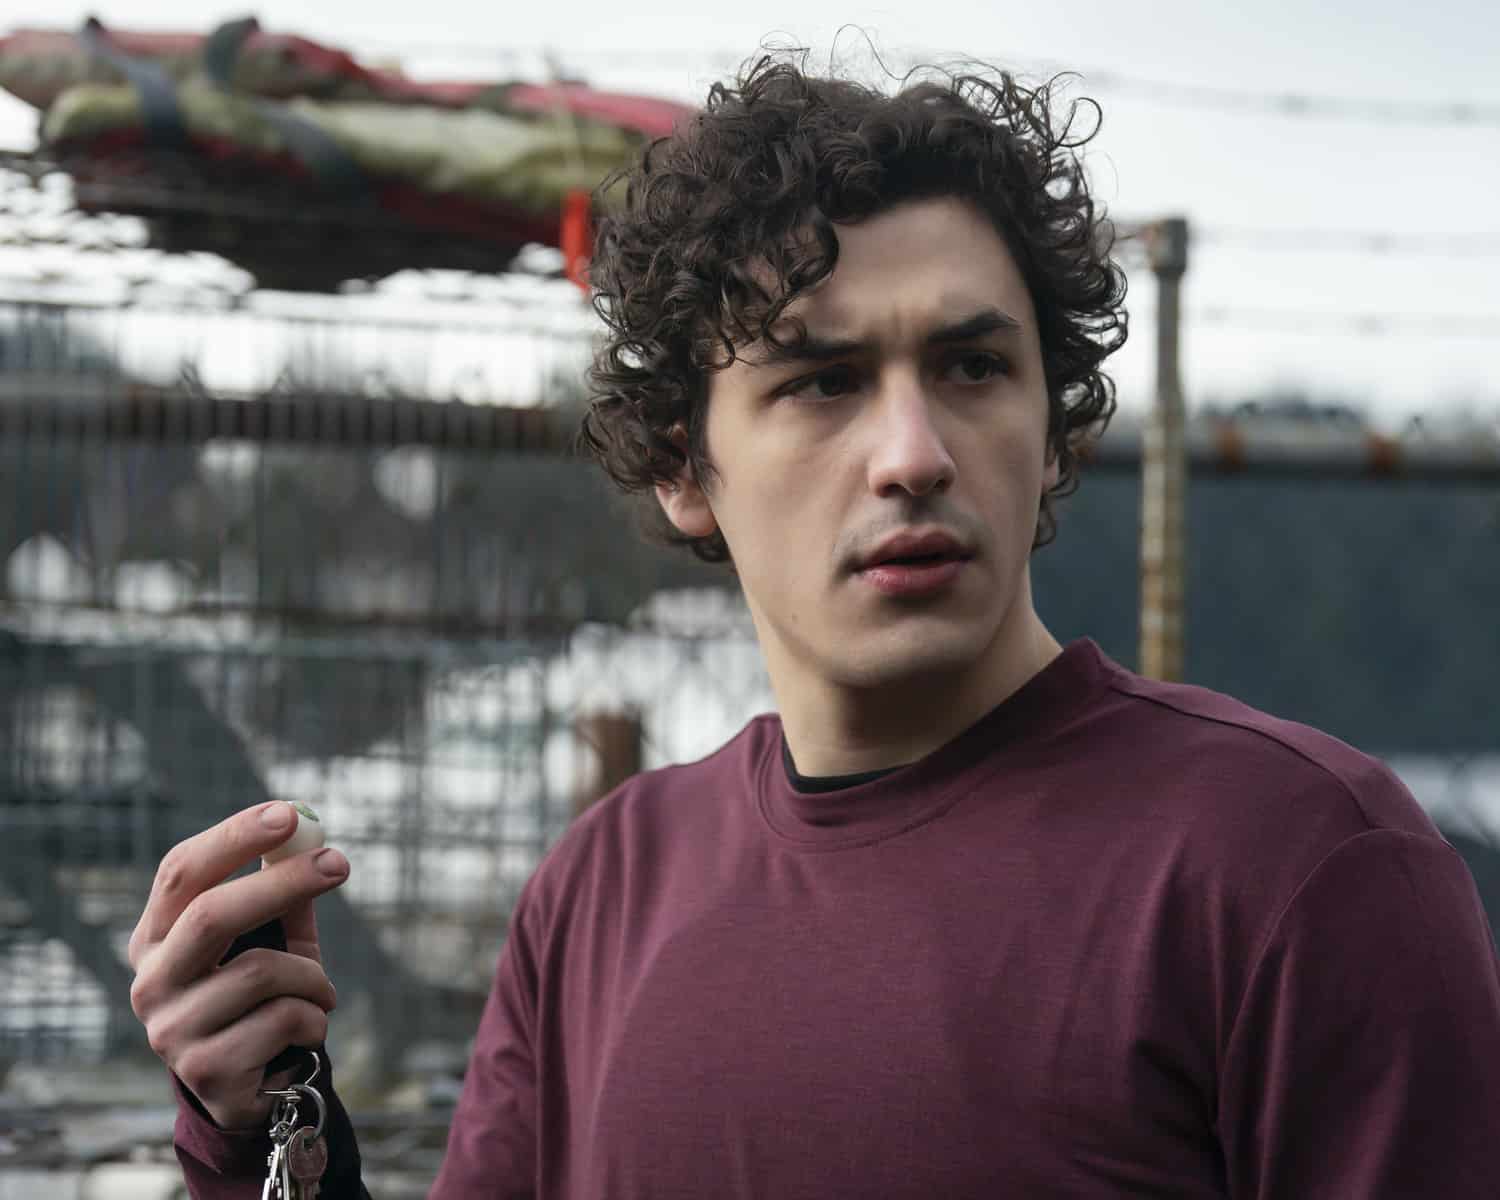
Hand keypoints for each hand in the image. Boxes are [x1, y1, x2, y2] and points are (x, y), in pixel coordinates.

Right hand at [127, 801, 348, 1129]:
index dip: (233, 838)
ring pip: (262, 971)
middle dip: (281, 882)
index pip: (180, 872)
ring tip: (320, 993)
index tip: (289, 814)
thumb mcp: (273, 940)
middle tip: (338, 862)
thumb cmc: (262, 998)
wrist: (255, 1088)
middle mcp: (150, 982)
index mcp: (156, 937)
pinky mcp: (204, 1070)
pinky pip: (284, 1019)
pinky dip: (315, 1016)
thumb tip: (308, 835)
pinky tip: (307, 1030)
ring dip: (312, 976)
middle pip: (210, 914)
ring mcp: (169, 1030)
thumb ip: (282, 893)